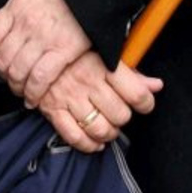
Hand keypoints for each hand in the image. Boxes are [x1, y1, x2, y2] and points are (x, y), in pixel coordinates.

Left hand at [0, 0, 92, 103]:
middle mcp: (24, 23)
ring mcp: (42, 37)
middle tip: (10, 81)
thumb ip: (20, 9)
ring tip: (22, 92)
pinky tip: (34, 98)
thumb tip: (12, 27)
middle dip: (3, 75)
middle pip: (2, 59)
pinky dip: (34, 92)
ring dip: (17, 87)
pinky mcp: (62, 50)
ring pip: (17, 71)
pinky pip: (39, 78)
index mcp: (16, 7)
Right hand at [34, 52, 164, 153]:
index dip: (146, 103)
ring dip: (109, 133)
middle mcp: (87, 82)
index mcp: (103, 64)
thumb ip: (132, 72)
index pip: (137, 94)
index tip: (143, 104)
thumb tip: (156, 85)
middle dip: (124, 118)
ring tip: (108, 126)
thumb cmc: (75, 51)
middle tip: (119, 113)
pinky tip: (94, 141)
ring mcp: (69, 97)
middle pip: (120, 115)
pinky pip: (74, 137)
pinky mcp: (52, 109)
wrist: (35, 47)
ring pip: (100, 129)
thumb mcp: (104, 53)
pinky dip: (88, 145)